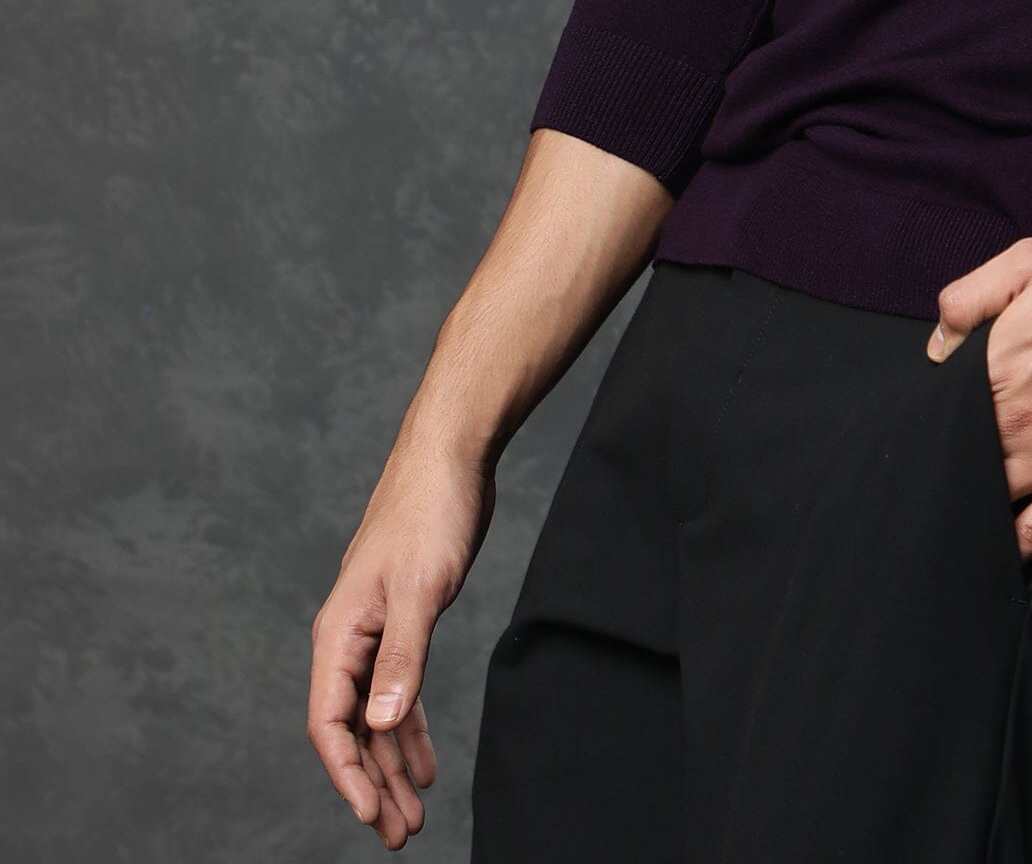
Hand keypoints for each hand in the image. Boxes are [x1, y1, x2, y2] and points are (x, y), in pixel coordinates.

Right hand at [307, 439, 494, 848]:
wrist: (451, 457)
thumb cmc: (428, 513)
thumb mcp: (418, 588)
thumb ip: (399, 657)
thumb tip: (380, 722)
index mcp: (338, 635)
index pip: (328, 723)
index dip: (346, 774)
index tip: (370, 816)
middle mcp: (348, 641)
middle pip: (353, 730)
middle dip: (373, 785)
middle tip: (399, 834)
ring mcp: (376, 633)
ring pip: (377, 716)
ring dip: (393, 766)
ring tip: (414, 815)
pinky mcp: (406, 623)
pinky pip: (400, 691)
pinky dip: (411, 729)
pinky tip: (426, 763)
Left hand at [926, 232, 1031, 561]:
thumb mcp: (1031, 262)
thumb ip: (969, 298)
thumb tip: (937, 346)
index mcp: (998, 365)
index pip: (939, 406)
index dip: (931, 410)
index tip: (929, 412)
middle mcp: (1019, 420)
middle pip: (959, 454)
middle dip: (947, 455)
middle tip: (936, 456)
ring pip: (989, 496)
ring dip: (971, 497)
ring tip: (958, 498)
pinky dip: (1011, 547)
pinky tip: (996, 544)